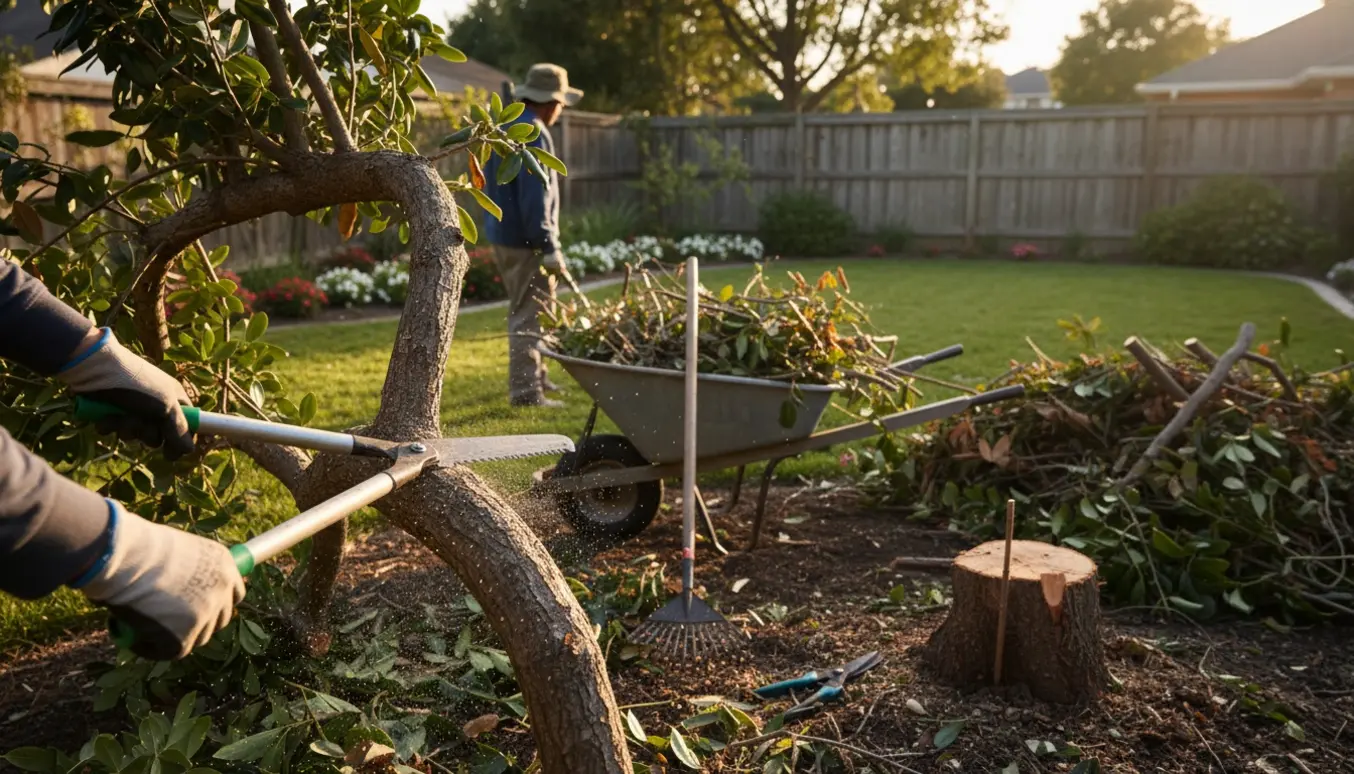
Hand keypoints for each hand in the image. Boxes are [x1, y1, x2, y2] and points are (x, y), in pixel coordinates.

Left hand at [57, 328, 194, 459]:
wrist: (96, 369)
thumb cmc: (139, 386)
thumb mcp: (166, 407)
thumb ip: (180, 430)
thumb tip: (189, 451)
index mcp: (173, 399)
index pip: (186, 424)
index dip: (179, 438)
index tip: (170, 450)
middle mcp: (155, 405)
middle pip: (157, 435)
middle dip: (146, 433)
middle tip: (142, 421)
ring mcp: (132, 408)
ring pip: (134, 434)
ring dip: (126, 429)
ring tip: (120, 415)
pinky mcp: (110, 411)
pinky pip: (113, 430)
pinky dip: (109, 425)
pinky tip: (105, 416)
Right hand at [74, 501, 245, 660]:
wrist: (128, 557)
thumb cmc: (142, 547)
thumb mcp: (181, 551)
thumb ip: (191, 571)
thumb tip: (183, 589)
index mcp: (224, 565)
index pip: (235, 593)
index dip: (219, 602)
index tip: (203, 607)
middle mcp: (222, 591)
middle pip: (221, 619)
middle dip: (202, 622)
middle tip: (177, 624)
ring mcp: (205, 615)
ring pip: (198, 637)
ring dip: (180, 636)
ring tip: (150, 629)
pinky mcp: (184, 637)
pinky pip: (172, 651)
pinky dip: (154, 648)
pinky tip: (137, 641)